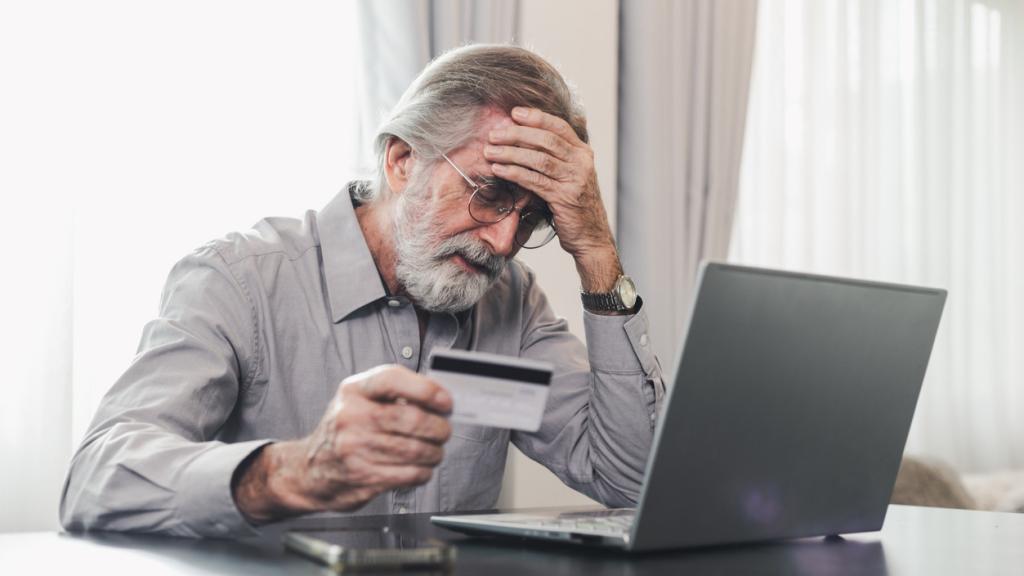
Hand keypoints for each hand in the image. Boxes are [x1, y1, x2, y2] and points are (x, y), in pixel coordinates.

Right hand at [233, 365, 452, 522]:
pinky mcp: (362, 477)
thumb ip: (395, 395)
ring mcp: (354, 449)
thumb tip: (440, 398)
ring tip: (435, 451)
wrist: (309, 470)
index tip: (446, 401)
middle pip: (410, 419)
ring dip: (434, 452)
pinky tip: (421, 467)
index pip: (392, 379)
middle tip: (444, 431)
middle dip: (438, 427)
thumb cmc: (345, 430)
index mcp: (353, 391)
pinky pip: (408, 474)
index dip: (425, 389)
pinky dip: (423, 471)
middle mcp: (351, 417)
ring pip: (414, 450)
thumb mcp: (359, 401)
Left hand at [484, 107, 622, 291]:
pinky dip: (515, 173)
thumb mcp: (573, 175)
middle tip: (495, 134)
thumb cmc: (576, 206)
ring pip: (539, 159)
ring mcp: (575, 180)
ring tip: (490, 151)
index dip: (536, 117)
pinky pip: (535, 181)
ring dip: (511, 153)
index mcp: (583, 153)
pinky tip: (499, 170)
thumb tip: (531, 137)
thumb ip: (559, 156)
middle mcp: (582, 162)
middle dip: (517, 134)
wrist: (592, 236)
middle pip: (546, 140)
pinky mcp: (564, 198)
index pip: (559, 126)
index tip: (514, 113)